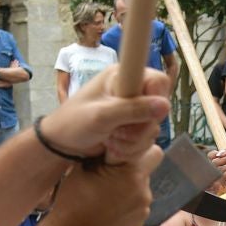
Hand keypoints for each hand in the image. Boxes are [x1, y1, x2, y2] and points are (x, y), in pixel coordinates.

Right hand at [38, 146, 159, 225]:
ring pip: (140, 188)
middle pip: (146, 171)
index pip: (152, 151)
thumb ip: (103, 153)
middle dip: (132, 169)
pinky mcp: (139, 224)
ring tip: (104, 196)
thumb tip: (113, 141)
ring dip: (127, 188)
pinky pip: (136, 206)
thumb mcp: (82, 168)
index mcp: (132, 174)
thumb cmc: (71, 201)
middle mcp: (144, 191)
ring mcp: (143, 210)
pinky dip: (125, 205)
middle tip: (109, 174)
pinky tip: (107, 210)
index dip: (138, 149)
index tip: (122, 154)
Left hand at [39, 65, 170, 165]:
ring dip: (133, 142)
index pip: (158, 81)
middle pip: (158, 110)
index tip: (144, 114)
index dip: (156, 99)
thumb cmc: (73, 123)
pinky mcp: (132, 129)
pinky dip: (131, 149)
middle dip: (139, 128)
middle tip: (117, 132)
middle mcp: (131, 91)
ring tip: (110, 140)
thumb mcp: (102, 116)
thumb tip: (165, 106)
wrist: (60, 145)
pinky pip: (146, 141)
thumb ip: (133, 110)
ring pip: (152, 129)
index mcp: (123, 76)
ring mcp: (133, 112)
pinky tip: (113, 148)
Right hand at [212, 146, 225, 187]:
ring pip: (218, 168)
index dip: (215, 154)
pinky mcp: (223, 184)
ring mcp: (220, 177)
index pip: (210, 155)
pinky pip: (222, 175)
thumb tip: (219, 154)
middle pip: (214, 161)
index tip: (223, 155)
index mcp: (221, 160)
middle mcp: (219, 168)